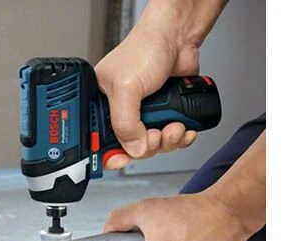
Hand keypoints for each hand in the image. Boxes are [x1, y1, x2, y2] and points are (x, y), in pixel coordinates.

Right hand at [94, 1, 200, 169]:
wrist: (178, 38)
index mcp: (101, 105)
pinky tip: (183, 128)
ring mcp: (143, 116)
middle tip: (156, 134)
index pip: (100, 141)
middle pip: (130, 148)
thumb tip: (134, 148)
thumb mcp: (127, 88)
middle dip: (148, 146)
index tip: (123, 160)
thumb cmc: (145, 48)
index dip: (110, 155)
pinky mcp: (163, 115)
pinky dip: (179, 138)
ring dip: (167, 141)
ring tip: (174, 126)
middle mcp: (121, 113)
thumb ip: (126, 123)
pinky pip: (169, 139)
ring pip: (152, 146)